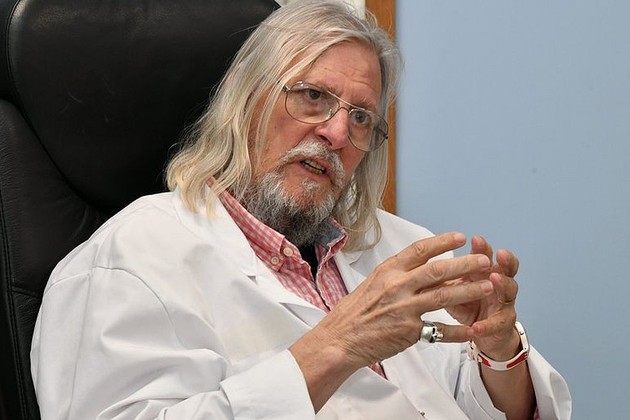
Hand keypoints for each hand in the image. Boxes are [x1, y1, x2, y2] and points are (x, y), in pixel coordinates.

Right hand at [294, 232, 493, 370]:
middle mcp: (397, 286)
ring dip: (469, 290)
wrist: (339, 339)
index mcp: (388, 271)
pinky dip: (459, 331)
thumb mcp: (373, 284)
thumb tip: (424, 268)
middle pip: (438, 270)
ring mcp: (404, 308)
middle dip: (465, 264)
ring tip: (488, 286)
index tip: (460, 237)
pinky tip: (473, 330)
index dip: (443, 242)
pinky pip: (440, 330)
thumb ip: (398, 276)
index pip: (419, 250)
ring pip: (444, 296)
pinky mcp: (408, 331)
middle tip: (484, 260)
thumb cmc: (354, 312)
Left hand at [444, 235, 521, 359]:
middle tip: (500, 254)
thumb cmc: (465, 304)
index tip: (475, 238)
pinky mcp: (502, 325)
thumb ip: (441, 276)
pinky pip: (498, 324)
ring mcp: (503, 303)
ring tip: (494, 280)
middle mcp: (497, 284)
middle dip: (504, 260)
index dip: (483, 247)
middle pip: (506, 268)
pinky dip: (487, 325)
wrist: (479, 331)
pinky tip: (477, 327)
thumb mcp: (451, 288)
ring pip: (509, 291)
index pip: (486, 255)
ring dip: (503, 285)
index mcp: (483, 272)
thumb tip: (417, 265)